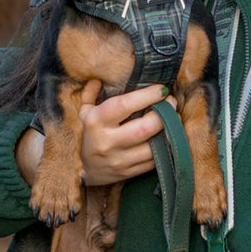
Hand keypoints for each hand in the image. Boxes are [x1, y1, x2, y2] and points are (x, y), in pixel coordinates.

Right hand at [14, 82, 175, 187]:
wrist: (77, 171)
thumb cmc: (83, 135)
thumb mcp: (82, 113)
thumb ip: (90, 94)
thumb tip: (99, 78)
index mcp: (96, 122)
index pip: (126, 105)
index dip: (148, 95)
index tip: (161, 89)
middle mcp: (108, 142)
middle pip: (146, 127)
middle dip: (164, 113)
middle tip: (171, 103)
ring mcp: (119, 160)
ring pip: (154, 147)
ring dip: (169, 131)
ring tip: (173, 119)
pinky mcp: (128, 173)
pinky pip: (153, 161)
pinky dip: (164, 148)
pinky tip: (166, 137)